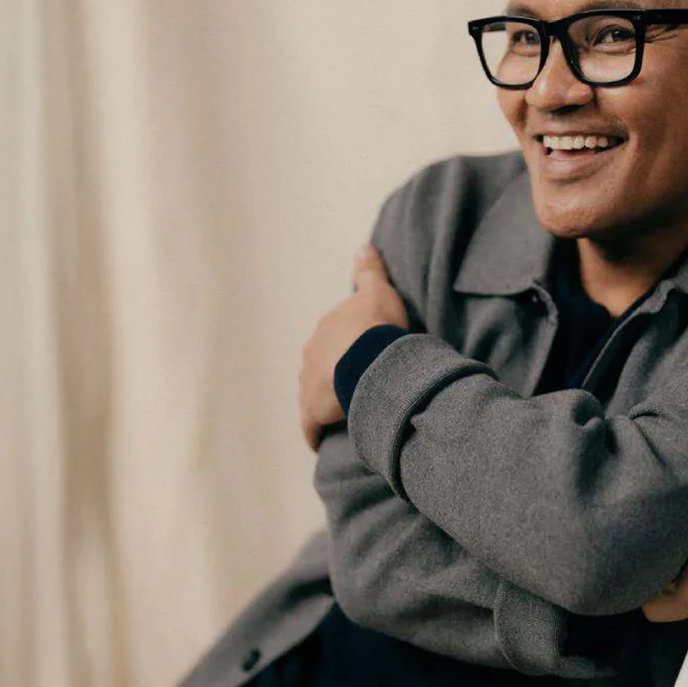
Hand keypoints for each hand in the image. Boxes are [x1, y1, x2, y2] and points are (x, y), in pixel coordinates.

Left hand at [298, 244, 411, 451]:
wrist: (369, 358)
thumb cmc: (377, 326)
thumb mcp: (378, 292)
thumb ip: (369, 271)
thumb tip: (363, 245)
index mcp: (327, 329)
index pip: (333, 339)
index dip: (345, 348)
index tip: (357, 356)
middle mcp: (312, 353)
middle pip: (319, 365)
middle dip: (330, 374)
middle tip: (351, 386)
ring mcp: (309, 383)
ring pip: (313, 393)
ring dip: (324, 401)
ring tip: (341, 412)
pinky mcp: (312, 410)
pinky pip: (310, 425)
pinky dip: (314, 432)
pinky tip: (319, 441)